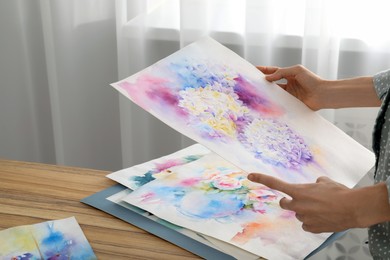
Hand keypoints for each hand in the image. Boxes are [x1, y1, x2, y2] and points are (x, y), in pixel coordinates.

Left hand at [247, 173, 389, 232]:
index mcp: (299, 191)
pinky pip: (307, 224)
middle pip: (285, 203)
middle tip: (303, 200)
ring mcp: (303, 217)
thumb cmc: (339, 192)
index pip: (275, 184)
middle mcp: (298, 204)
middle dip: (289, 201)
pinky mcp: (311, 228)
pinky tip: (323, 217)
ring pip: (299, 214)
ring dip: (305, 211)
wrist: (353, 208)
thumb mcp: (325, 182)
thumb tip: (315, 184)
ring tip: (322, 208)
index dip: (261, 179)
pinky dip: (312, 221)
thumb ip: (315, 183)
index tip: (249, 176)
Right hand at [257, 65, 325, 109]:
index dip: (264, 70)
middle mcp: (288, 85)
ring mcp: (289, 95)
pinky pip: (279, 103)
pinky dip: (273, 103)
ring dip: (266, 93)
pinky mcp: (290, 104)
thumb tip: (268, 78)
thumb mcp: (296, 71)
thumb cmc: (312, 80)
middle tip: (251, 82)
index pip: (274, 72)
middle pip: (272, 83)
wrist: (323, 94)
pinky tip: (266, 103)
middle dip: (262, 82)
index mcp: (289, 75)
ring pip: (274, 94)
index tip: (254, 69)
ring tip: (256, 92)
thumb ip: (281, 72)